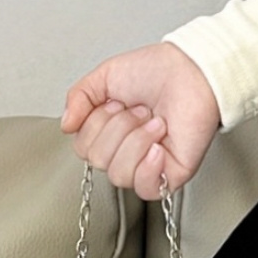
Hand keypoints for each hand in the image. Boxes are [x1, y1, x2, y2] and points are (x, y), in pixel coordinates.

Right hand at [62, 41, 220, 199]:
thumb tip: (66, 125)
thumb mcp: (104, 76)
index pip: (83, 148)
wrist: (191, 70)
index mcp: (110, 131)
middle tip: (141, 109)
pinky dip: (148, 166)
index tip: (117, 102)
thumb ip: (78, 98)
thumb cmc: (157, 71)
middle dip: (118, 128)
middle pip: (98, 161)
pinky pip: (145, 188)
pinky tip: (158, 146)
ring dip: (136, 140)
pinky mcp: (171, 175)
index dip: (96, 124)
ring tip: (155, 121)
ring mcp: (148, 165)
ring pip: (119, 174)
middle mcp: (127, 150)